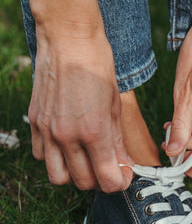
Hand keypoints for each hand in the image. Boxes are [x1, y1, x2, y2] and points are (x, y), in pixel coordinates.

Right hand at [29, 34, 132, 191]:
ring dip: (75, 175)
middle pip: (84, 183)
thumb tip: (124, 164)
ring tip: (86, 160)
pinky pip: (42, 157)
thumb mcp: (116, 108)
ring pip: (58, 177)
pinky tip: (68, 145)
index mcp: (94, 132)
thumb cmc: (98, 69)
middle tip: (108, 167)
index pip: (108, 180)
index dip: (120, 183)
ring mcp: (48, 131)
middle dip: (100, 180)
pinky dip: (56, 159)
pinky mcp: (35, 123)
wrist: (68, 40)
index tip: (124, 175)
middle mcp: (68, 137)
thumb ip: (118, 142)